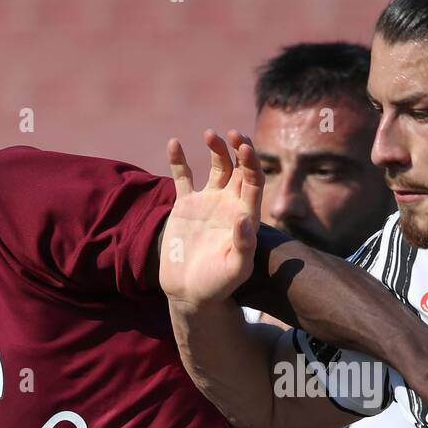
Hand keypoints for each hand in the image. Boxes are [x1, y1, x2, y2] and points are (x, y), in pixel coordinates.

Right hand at [160, 129, 262, 305]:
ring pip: (216, 167)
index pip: (254, 181)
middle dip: (239, 148)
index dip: (252, 163)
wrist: (190, 293)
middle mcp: (230, 204)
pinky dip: (178, 160)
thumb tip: (243, 218)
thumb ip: (243, 246)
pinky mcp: (185, 205)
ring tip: (210, 134)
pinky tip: (174, 143)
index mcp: (246, 215)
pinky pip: (183, 177)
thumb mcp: (235, 270)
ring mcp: (207, 202)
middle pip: (239, 168)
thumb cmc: (218, 285)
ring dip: (216, 148)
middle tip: (233, 134)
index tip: (245, 147)